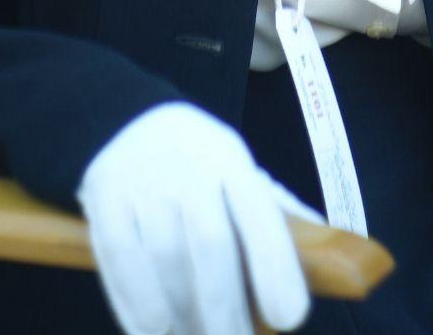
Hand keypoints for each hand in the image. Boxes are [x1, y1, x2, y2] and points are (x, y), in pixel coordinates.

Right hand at [78, 101, 316, 334]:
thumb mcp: (238, 169)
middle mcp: (188, 167)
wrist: (123, 120)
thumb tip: (330, 248)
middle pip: (210, 243)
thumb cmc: (197, 159)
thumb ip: (276, 210)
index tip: (290, 319)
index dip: (275, 267)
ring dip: (181, 315)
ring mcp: (142, 180)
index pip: (259, 213)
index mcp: (230, 160)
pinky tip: (153, 332)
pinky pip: (120, 260)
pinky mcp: (103, 197)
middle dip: (225, 308)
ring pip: (164, 259)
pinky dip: (136, 305)